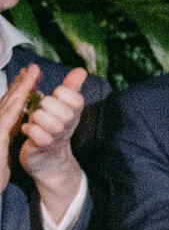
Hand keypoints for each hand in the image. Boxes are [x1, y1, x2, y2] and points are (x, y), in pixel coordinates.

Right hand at [0, 65, 41, 169]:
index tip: (31, 76)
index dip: (20, 89)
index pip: (11, 105)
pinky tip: (21, 99)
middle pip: (9, 100)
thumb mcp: (3, 153)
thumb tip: (18, 128)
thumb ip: (8, 136)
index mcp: (0, 127)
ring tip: (30, 74)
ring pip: (6, 105)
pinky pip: (4, 121)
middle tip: (33, 68)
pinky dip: (12, 108)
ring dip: (18, 88)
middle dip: (21, 83)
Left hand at [18, 67, 87, 205]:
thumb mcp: (65, 106)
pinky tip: (26, 128)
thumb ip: (71, 87)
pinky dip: (29, 129)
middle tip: (41, 106)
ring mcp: (57, 137)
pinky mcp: (44, 147)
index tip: (55, 94)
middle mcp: (68, 125)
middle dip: (48, 105)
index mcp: (73, 112)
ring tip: (33, 118)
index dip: (64, 93)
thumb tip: (81, 70)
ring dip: (38, 118)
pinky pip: (39, 137)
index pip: (77, 99)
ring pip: (52, 125)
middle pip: (65, 112)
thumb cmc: (54, 127)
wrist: (49, 159)